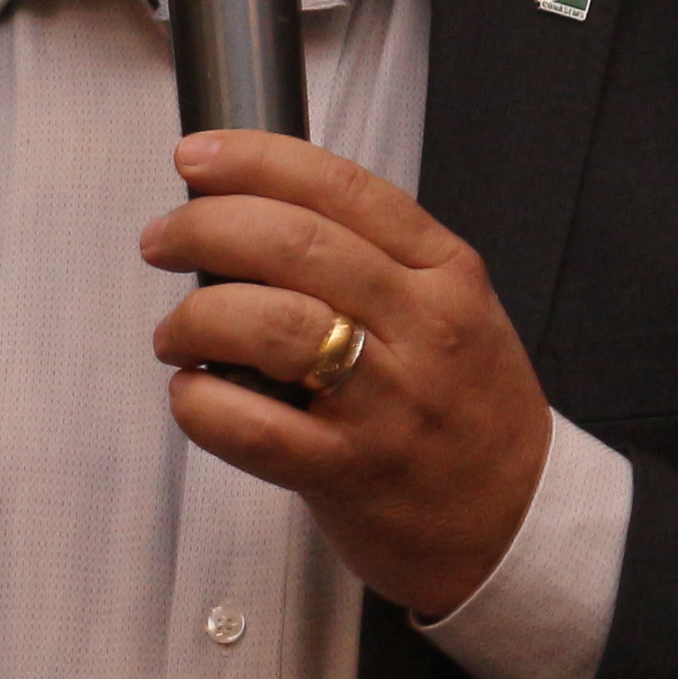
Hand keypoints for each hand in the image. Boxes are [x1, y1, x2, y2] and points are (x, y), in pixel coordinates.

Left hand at [141, 127, 553, 620]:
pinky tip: (193, 395)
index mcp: (444, 273)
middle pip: (294, 243)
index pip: (340, 187)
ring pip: (270, 323)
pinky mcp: (347, 472)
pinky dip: (200, 402)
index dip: (254, 159)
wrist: (515, 521)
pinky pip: (250, 427)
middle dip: (205, 227)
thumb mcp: (454, 309)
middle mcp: (420, 327)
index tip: (197, 157)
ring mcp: (385, 402)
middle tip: (162, 241)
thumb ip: (376, 259)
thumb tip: (254, 214)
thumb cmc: (467, 409)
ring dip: (195, 316)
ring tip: (175, 333)